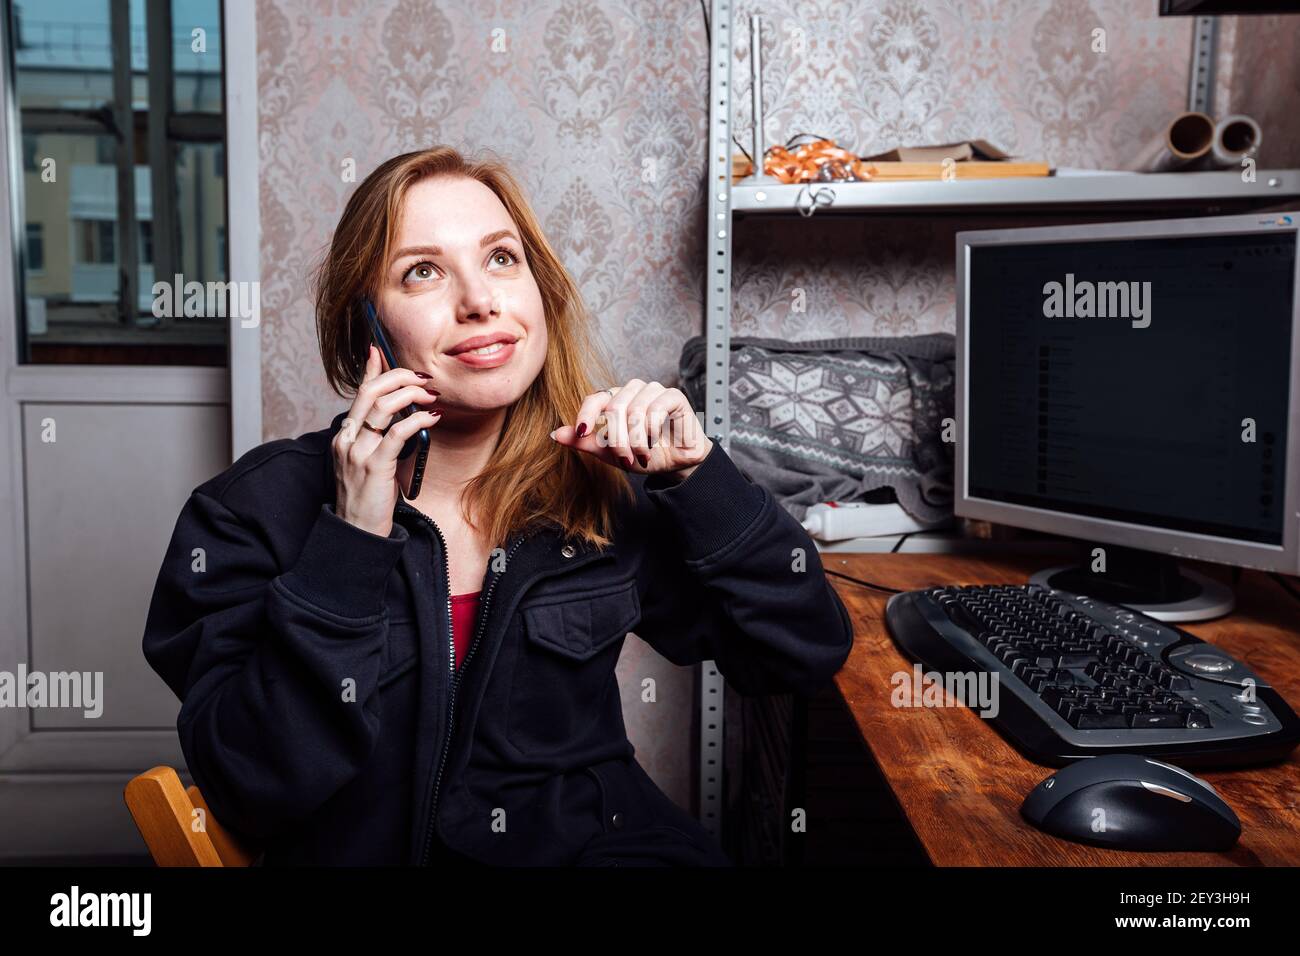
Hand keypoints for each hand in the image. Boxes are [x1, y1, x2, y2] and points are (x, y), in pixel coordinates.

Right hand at [332, 345, 441, 536]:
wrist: (357, 531)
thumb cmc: (368, 498)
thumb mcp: (369, 462)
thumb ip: (379, 439)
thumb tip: (403, 417)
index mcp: (344, 436)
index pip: (358, 394)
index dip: (371, 370)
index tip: (380, 350)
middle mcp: (347, 440)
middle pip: (370, 392)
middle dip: (399, 377)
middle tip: (422, 377)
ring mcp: (358, 452)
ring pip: (383, 406)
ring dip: (411, 394)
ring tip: (431, 395)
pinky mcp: (374, 466)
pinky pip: (397, 432)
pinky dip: (417, 420)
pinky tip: (431, 417)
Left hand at [549, 379, 712, 482]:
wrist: (676, 463)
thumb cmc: (645, 454)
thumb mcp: (610, 453)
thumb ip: (585, 442)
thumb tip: (556, 434)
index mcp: (615, 399)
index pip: (595, 399)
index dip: (586, 414)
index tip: (582, 432)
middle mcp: (632, 391)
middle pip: (614, 408)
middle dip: (618, 440)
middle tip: (626, 459)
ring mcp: (653, 390)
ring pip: (634, 410)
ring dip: (637, 440)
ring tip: (642, 454)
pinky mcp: (673, 396)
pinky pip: (656, 409)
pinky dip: (652, 431)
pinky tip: (654, 442)